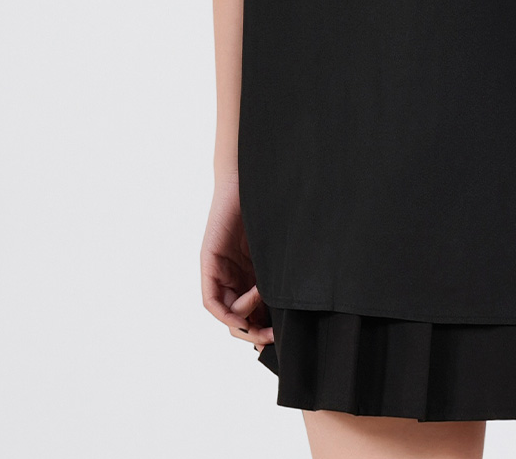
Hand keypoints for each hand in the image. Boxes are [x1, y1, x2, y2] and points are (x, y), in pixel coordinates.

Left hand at [201, 177, 271, 350]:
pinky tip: (251, 304)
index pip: (251, 310)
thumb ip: (283, 270)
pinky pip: (212, 300)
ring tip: (266, 320)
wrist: (251, 177)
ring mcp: (219, 269)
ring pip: (225, 312)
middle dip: (254, 331)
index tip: (280, 335)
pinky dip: (228, 310)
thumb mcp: (279, 248)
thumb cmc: (271, 205)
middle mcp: (232, 273)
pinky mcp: (209, 261)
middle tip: (273, 338)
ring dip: (244, 323)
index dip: (262, 328)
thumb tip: (306, 299)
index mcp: (250, 270)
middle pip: (236, 317)